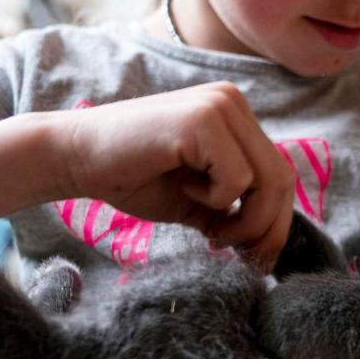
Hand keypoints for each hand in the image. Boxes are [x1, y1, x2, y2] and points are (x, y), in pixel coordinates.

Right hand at [57, 81, 295, 268]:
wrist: (77, 157)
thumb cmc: (133, 177)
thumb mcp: (198, 198)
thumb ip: (235, 208)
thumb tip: (271, 246)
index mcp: (236, 115)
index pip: (280, 172)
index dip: (277, 222)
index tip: (254, 257)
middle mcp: (234, 101)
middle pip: (282, 177)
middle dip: (267, 229)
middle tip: (238, 256)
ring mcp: (220, 105)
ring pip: (268, 179)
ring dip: (244, 221)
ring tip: (210, 228)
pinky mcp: (203, 118)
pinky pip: (237, 178)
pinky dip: (216, 200)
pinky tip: (184, 188)